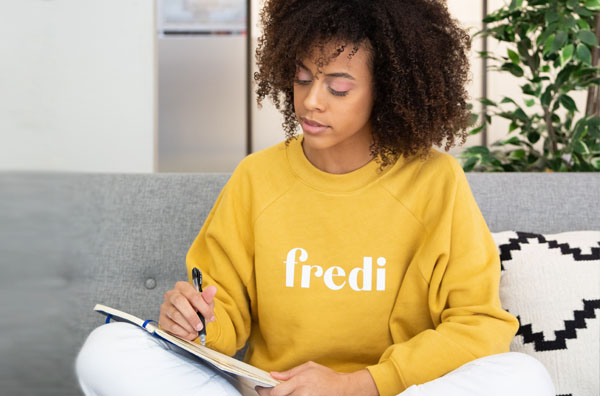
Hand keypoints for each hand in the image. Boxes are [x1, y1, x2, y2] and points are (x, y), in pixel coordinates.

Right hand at [158, 280, 216, 340]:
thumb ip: (208, 297)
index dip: (202, 306)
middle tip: (200, 326)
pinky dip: (182, 331)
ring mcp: (165, 306)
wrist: (189, 320)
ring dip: (188, 325)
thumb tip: (213, 289)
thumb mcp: (205, 303)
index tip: (210, 316)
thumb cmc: (197, 308)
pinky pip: (171, 326)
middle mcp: (171, 294)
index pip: (192, 294)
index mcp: (182, 287)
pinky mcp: (162, 318)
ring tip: (195, 330)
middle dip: (192, 316)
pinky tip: (188, 332)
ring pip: (175, 315)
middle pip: (179, 302)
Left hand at [255, 361, 378, 395]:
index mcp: (300, 381)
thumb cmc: (328, 377)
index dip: (264, 391)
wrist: (344, 389)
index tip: (259, 388)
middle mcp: (301, 394)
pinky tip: (287, 395)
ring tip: (277, 393)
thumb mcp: (309, 367)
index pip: (276, 391)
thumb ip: (290, 372)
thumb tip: (274, 374)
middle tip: (264, 391)